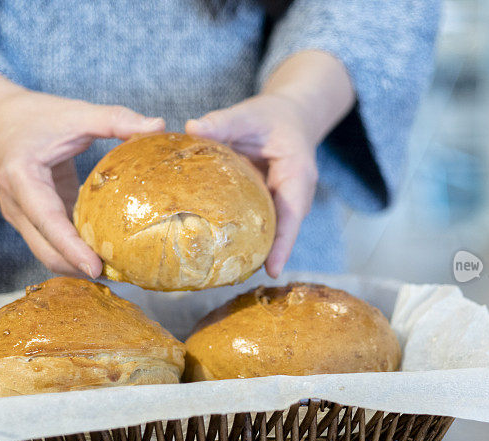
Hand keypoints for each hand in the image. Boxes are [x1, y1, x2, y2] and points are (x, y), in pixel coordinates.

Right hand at [0, 70, 164, 276]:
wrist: (0, 118)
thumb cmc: (39, 115)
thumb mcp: (77, 112)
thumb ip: (116, 119)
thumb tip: (159, 125)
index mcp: (22, 177)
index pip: (48, 221)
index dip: (71, 248)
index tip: (96, 269)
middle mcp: (16, 204)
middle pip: (45, 250)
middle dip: (79, 269)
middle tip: (121, 277)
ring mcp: (20, 217)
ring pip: (48, 254)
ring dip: (78, 267)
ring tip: (118, 274)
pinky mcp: (32, 222)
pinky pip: (53, 245)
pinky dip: (76, 255)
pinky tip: (106, 259)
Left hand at [186, 50, 353, 276]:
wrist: (290, 116)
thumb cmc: (272, 116)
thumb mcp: (249, 114)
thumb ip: (223, 121)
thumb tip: (192, 128)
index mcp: (296, 175)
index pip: (292, 215)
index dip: (283, 244)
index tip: (272, 270)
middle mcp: (292, 195)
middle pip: (281, 232)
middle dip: (264, 256)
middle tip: (238, 279)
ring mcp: (281, 203)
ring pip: (269, 231)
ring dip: (251, 251)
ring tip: (227, 275)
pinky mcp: (266, 204)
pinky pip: (256, 223)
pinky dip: (240, 236)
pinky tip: (216, 250)